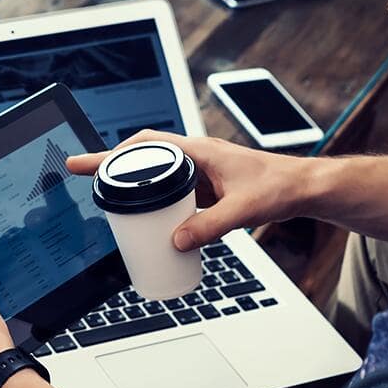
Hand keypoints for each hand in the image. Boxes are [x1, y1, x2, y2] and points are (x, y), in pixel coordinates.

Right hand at [67, 130, 308, 251]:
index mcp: (198, 151)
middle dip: (111, 168)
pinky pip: (172, 191)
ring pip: (157, 175)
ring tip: (110, 204)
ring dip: (133, 186)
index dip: (111, 154)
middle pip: (143, 158)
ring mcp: (200, 172)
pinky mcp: (207, 188)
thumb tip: (176, 242)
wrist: (302, 188)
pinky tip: (151, 220)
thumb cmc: (279, 187)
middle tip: (85, 178)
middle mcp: (195, 157)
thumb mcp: (242, 210)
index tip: (85, 163)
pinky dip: (155, 201)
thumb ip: (209, 227)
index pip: (144, 145)